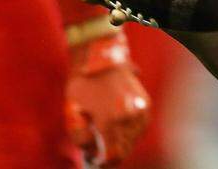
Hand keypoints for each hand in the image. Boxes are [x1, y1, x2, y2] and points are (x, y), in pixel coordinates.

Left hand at [66, 28, 150, 166]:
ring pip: (135, 139)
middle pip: (125, 149)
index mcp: (110, 121)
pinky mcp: (146, 103)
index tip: (97, 161)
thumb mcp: (71, 113)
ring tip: (110, 136)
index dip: (105, 163)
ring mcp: (140, 109)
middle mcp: (129, 117)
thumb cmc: (82, 85)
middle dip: (113, 152)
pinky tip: (121, 127)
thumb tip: (93, 151)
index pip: (115, 156)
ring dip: (123, 142)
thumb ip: (81, 138)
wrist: (100, 58)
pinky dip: (133, 131)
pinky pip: (142, 126)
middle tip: (100, 149)